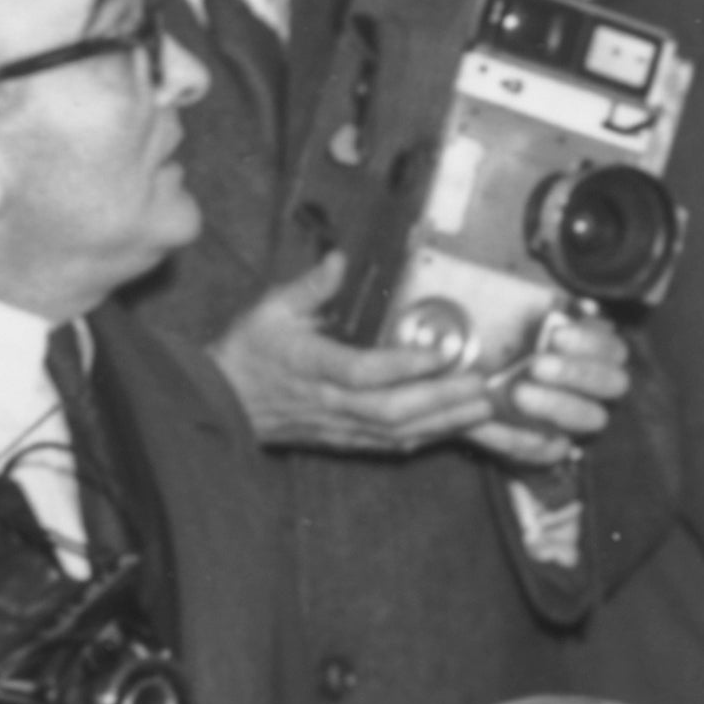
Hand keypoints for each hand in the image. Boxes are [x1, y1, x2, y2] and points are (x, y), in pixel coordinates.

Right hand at [212, 255, 499, 455]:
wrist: (221, 402)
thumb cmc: (249, 351)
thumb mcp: (269, 309)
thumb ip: (308, 287)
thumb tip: (339, 259)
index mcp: (309, 365)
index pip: (362, 371)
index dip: (405, 365)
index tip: (443, 352)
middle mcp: (327, 402)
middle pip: (390, 410)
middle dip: (440, 401)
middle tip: (480, 384)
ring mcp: (338, 426)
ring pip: (397, 433)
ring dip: (443, 423)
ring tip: (482, 407)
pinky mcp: (344, 440)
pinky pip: (390, 444)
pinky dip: (426, 437)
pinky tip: (455, 427)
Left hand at [463, 306, 629, 469]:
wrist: (452, 382)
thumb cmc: (490, 340)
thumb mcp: (508, 313)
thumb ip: (538, 304)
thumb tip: (574, 303)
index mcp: (592, 351)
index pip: (613, 349)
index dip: (590, 342)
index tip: (556, 333)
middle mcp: (594, 387)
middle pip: (614, 383)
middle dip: (578, 374)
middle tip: (537, 366)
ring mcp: (577, 421)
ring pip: (593, 419)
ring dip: (558, 406)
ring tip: (518, 395)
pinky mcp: (551, 448)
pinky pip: (547, 451)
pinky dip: (518, 439)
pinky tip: (486, 423)